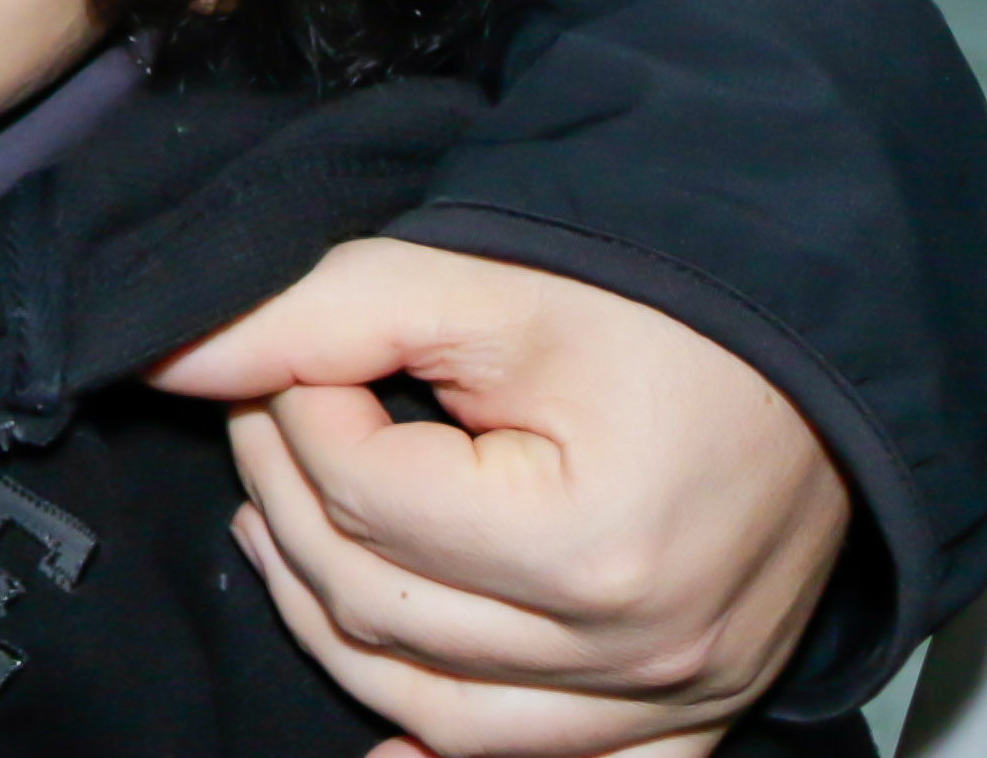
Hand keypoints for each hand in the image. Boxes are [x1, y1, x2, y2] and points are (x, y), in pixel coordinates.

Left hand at [149, 240, 851, 757]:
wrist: (817, 332)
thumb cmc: (664, 296)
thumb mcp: (481, 276)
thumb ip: (315, 312)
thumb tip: (169, 354)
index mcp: (590, 544)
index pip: (364, 498)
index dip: (292, 415)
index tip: (290, 358)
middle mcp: (639, 650)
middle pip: (382, 610)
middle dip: (291, 504)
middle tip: (272, 417)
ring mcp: (674, 697)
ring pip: (441, 716)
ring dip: (338, 625)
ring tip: (285, 529)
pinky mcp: (695, 713)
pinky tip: (388, 748)